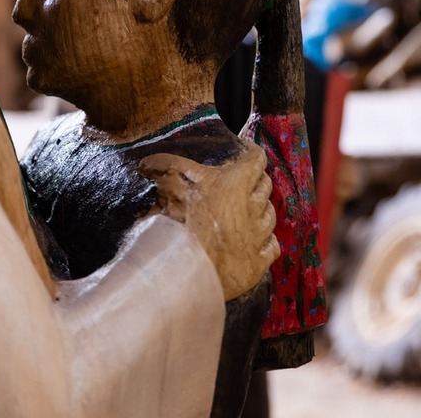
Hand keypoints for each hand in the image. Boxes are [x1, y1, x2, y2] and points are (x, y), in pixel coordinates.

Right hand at [139, 143, 278, 300]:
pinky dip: (266, 241)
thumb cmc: (174, 220)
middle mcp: (253, 206)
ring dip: (261, 210)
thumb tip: (147, 162)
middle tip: (244, 182)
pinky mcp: (258, 263)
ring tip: (248, 212)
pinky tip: (256, 241)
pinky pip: (272, 246)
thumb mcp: (167, 181)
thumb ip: (163, 165)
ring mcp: (258, 236)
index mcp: (235, 182)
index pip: (256, 159)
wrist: (181, 268)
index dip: (251, 153)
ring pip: (270, 215)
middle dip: (256, 180)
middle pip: (265, 186)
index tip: (246, 152)